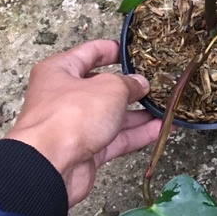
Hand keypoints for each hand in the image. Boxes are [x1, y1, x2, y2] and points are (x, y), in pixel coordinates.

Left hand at [6, 40, 161, 206]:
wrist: (51, 165)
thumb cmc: (71, 115)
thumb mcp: (109, 87)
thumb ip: (129, 83)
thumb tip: (140, 84)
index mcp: (60, 71)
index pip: (90, 53)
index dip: (114, 50)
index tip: (135, 52)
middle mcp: (64, 96)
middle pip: (103, 87)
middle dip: (131, 87)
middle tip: (155, 83)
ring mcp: (75, 125)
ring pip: (112, 115)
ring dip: (139, 113)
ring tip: (165, 107)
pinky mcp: (86, 150)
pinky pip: (116, 139)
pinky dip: (137, 134)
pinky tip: (160, 129)